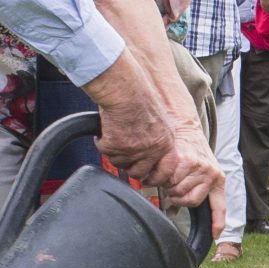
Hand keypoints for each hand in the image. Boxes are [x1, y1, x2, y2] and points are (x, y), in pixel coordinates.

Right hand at [92, 84, 220, 204]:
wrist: (125, 88)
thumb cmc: (139, 97)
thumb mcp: (160, 121)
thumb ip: (157, 140)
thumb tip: (150, 158)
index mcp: (166, 142)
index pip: (165, 171)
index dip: (154, 178)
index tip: (146, 179)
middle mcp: (152, 149)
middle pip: (138, 172)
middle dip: (128, 166)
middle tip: (122, 155)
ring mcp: (134, 149)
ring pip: (119, 163)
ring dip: (114, 152)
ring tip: (114, 133)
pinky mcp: (116, 146)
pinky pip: (105, 152)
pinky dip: (102, 142)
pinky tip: (106, 129)